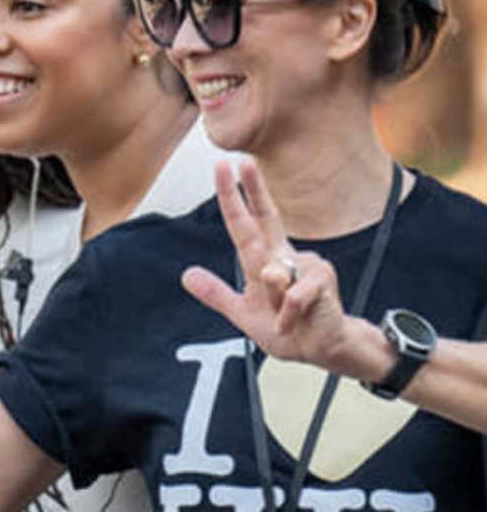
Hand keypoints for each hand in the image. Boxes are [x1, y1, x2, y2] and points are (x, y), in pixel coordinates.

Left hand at [182, 161, 355, 373]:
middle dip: (255, 189)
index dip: (234, 198)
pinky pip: (290, 298)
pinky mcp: (321, 279)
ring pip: (271, 277)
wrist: (324, 349)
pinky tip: (295, 323)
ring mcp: (306, 264)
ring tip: (284, 319)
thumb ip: (217, 294)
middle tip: (243, 162)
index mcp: (267, 260)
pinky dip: (286, 317)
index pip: (247, 224)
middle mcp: (286, 255)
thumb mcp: (244, 314)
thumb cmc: (289, 329)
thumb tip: (187, 275)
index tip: (223, 166)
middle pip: (267, 217)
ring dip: (271, 302)